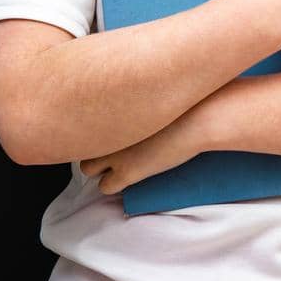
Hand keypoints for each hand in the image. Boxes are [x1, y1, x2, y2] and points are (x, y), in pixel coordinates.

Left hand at [79, 102, 209, 195]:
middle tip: (110, 147)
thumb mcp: (154, 92)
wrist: (200, 118)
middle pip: (81, 143)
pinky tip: (128, 178)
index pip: (82, 120)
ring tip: (118, 163)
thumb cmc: (187, 101)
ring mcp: (115, 152)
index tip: (107, 130)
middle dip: (92, 147)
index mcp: (110, 107)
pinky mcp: (128, 172)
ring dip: (99, 167)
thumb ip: (136, 96)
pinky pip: (105, 187)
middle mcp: (106, 129)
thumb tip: (132, 93)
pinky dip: (114, 185)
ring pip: (86, 168)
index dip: (95, 128)